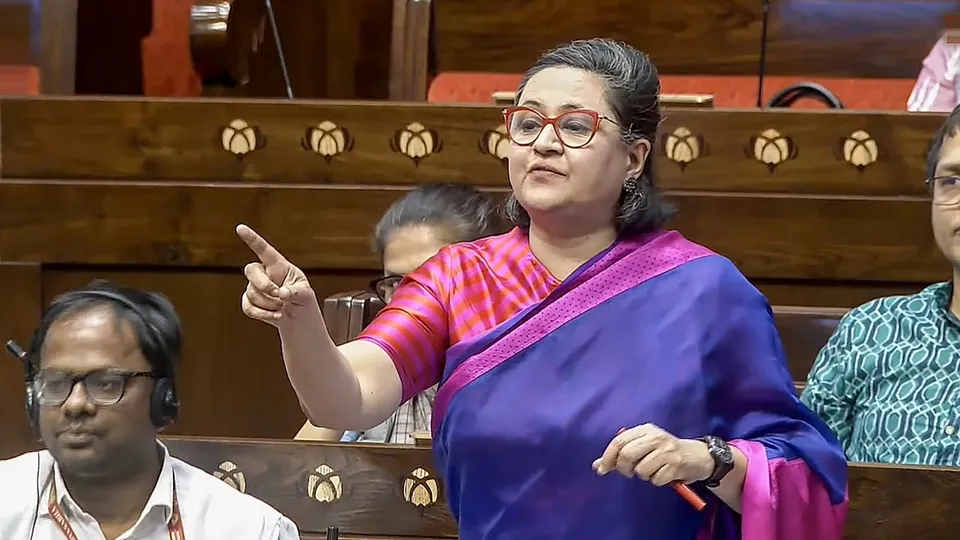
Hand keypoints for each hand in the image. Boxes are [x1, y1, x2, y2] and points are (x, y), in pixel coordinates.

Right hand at [237, 224, 316, 327]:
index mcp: (278, 265)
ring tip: (282, 306)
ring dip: (270, 304)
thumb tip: (283, 293)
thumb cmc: (302, 298)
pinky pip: (248, 307)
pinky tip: (275, 315)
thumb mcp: (305, 294)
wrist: (298, 317)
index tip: (240, 228)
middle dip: (265, 285)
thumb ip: (296, 292)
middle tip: (280, 296)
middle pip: (251, 270)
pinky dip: (263, 314)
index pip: (263, 249)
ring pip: (252, 293)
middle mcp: (264, 273)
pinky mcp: (249, 302)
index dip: (252, 238)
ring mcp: (254, 287)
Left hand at [592, 423, 713, 486]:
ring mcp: (667, 451)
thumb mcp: (643, 447)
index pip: (619, 441)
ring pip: (641, 469)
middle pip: (627, 454)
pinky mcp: (676, 465)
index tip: (602, 469)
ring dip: (643, 475)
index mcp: (645, 429)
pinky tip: (663, 474)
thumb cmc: (664, 452)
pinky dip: (656, 481)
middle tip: (629, 473)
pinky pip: (656, 479)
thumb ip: (620, 454)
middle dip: (623, 468)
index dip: (608, 456)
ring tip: (652, 470)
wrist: (697, 456)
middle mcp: (656, 437)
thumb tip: (597, 466)